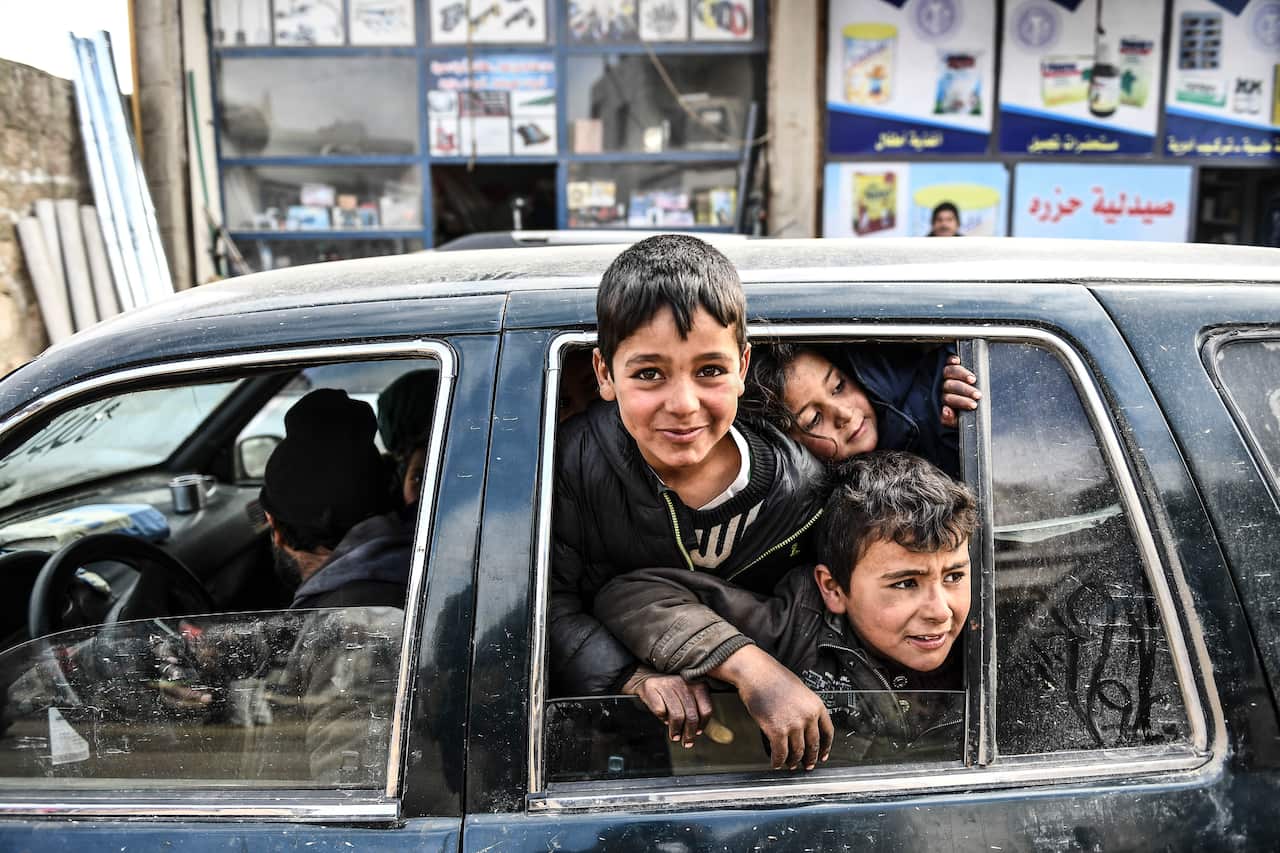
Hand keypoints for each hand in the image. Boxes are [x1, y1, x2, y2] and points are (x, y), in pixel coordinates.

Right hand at [621, 665, 712, 747]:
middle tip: (686, 742)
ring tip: (675, 736)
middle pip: (692, 716)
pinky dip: (662, 719)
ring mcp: (667, 685)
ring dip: (676, 730)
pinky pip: (660, 711)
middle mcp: (683, 683)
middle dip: (689, 733)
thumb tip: (697, 730)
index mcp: (696, 684)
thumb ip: (695, 707)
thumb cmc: (670, 690)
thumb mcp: (687, 693)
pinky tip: (664, 719)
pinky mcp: (652, 688)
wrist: (646, 675)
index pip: (706, 709)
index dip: (702, 725)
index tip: (698, 733)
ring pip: (677, 716)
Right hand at [712, 646, 832, 769]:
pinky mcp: (777, 730)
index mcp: (816, 705)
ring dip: (793, 761)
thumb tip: (804, 725)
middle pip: (813, 745)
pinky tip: (776, 763)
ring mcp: (793, 724)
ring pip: (797, 752)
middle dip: (810, 759)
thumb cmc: (773, 677)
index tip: (823, 755)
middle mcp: (808, 716)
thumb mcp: (799, 690)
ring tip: (790, 765)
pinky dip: (778, 761)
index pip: (828, 732)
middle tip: (807, 765)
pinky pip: (780, 753)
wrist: (756, 672)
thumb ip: (805, 708)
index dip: (826, 748)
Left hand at [940, 355, 981, 427]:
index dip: (960, 401)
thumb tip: (946, 410)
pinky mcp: (951, 367)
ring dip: (962, 375)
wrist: (964, 408)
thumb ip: (950, 419)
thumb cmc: (962, 414)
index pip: (949, 399)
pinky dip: (951, 360)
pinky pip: (948, 362)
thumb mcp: (957, 421)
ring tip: (973, 379)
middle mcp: (943, 387)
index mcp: (945, 400)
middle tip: (977, 395)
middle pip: (950, 385)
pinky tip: (957, 361)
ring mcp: (946, 376)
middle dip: (965, 390)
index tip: (973, 405)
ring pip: (949, 372)